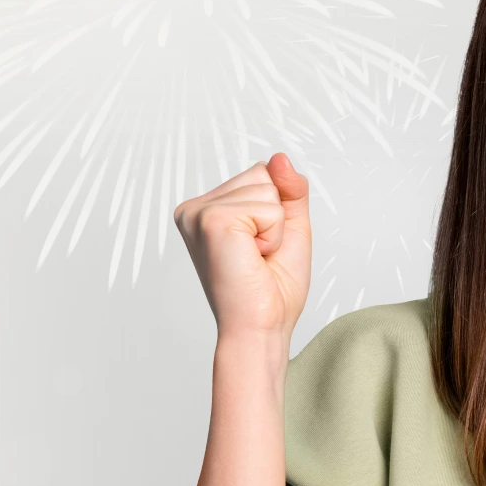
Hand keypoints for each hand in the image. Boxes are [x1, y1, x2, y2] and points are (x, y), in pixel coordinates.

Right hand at [173, 152, 311, 339]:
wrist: (261, 327)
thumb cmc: (271, 289)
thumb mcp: (290, 227)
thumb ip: (289, 188)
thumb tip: (280, 158)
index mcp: (207, 209)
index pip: (261, 173)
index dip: (278, 210)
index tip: (260, 246)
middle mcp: (195, 208)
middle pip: (263, 173)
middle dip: (277, 215)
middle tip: (259, 255)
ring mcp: (199, 212)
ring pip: (268, 188)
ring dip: (276, 228)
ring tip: (255, 258)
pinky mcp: (211, 220)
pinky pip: (268, 207)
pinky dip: (273, 234)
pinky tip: (252, 257)